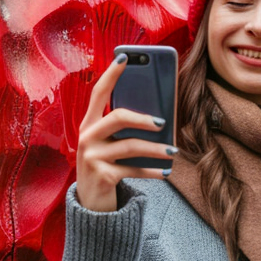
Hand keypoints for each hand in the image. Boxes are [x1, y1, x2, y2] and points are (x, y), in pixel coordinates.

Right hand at [75, 54, 174, 211]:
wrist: (90, 202)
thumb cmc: (105, 165)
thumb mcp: (109, 144)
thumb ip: (123, 129)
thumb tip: (159, 115)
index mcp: (89, 123)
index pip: (98, 93)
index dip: (111, 74)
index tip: (125, 57)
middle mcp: (87, 137)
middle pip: (117, 117)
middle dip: (143, 117)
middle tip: (162, 121)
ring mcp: (93, 157)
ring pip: (130, 146)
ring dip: (156, 148)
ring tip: (173, 151)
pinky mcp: (102, 175)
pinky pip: (134, 169)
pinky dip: (153, 171)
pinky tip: (166, 171)